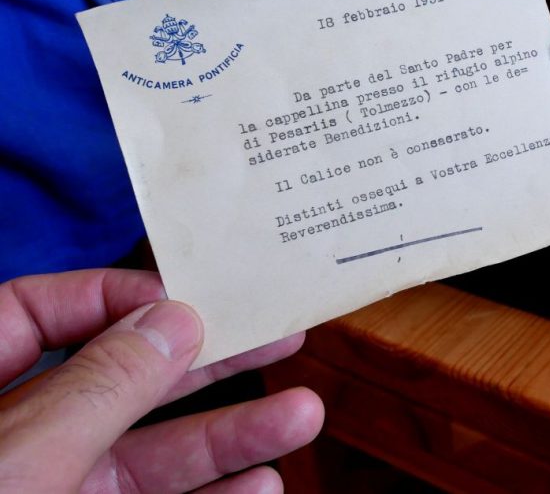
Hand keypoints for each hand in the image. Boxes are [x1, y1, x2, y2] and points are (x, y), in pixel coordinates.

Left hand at [0, 269, 323, 492]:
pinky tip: (261, 486)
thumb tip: (172, 320)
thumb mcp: (21, 457)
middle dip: (205, 363)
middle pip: (119, 380)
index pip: (36, 314)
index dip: (115, 295)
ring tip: (302, 414)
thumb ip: (100, 387)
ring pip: (150, 456)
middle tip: (280, 338)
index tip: (190, 301)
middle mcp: (15, 443)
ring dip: (230, 436)